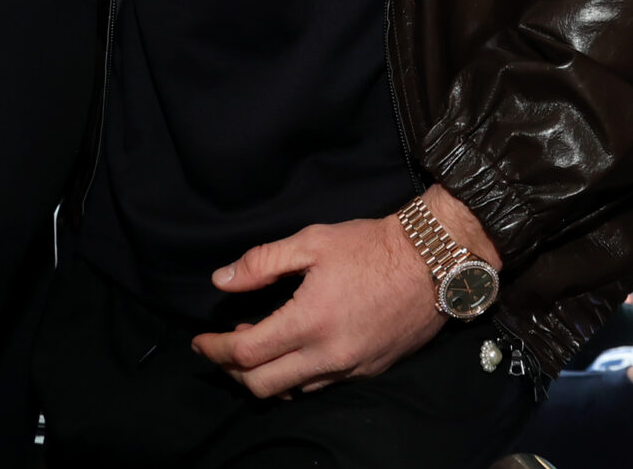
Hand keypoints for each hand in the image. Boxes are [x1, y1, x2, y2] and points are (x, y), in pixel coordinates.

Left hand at [195, 189, 494, 398]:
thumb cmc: (372, 247)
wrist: (434, 262)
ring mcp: (350, 368)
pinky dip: (294, 376)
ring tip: (254, 345)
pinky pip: (320, 386)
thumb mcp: (312, 241)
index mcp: (309, 321)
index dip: (214, 349)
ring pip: (291, 391)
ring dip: (263, 375)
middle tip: (220, 348)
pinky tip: (291, 351)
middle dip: (232, 371)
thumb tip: (223, 280)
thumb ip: (263, 262)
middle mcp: (328, 355)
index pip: (245, 353)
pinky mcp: (368, 370)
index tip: (199, 340)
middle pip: (262, 384)